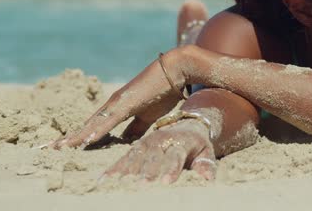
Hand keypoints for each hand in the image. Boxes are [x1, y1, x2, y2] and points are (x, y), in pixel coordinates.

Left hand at [50, 48, 187, 148]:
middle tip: (47, 150)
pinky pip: (109, 120)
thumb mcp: (148, 116)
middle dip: (68, 139)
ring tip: (59, 148)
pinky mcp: (127, 102)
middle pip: (85, 126)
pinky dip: (97, 130)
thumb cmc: (163, 91)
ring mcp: (117, 103)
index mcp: (116, 109)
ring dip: (76, 137)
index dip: (77, 138)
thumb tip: (125, 143)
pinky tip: (86, 140)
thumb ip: (136, 129)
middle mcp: (112, 105)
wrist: (175, 69)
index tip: (62, 149)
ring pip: (92, 124)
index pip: (92, 127)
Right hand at [100, 119, 217, 183]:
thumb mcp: (206, 152)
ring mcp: (148, 142)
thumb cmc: (197, 145)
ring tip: (117, 185)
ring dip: (127, 170)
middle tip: (141, 186)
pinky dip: (114, 168)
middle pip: (154, 158)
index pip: (176, 157)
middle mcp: (162, 140)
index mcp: (181, 142)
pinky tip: (103, 179)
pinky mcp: (138, 146)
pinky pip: (124, 157)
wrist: (187, 125)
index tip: (166, 183)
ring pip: (136, 156)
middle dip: (147, 172)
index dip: (171, 169)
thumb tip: (208, 179)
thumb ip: (206, 165)